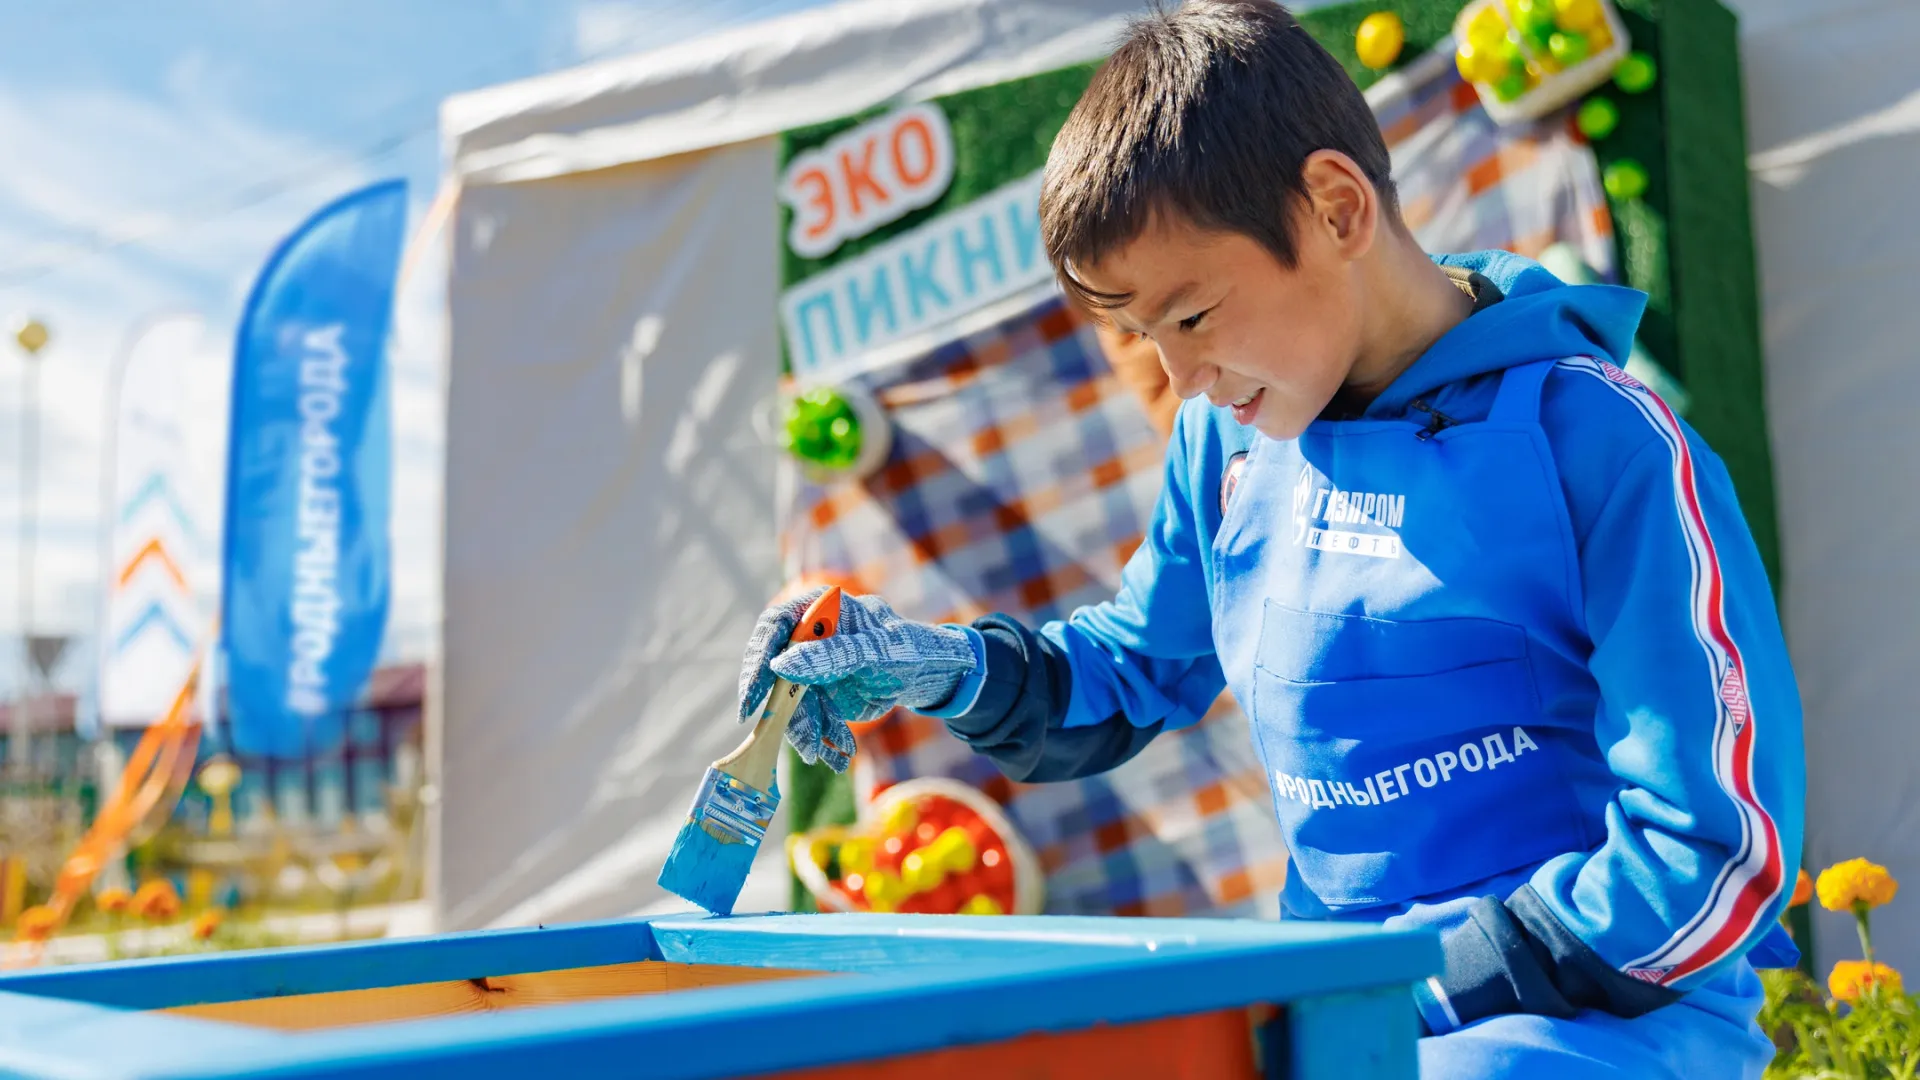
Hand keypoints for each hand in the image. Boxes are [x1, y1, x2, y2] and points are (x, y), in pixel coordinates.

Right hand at [737, 588, 976, 772]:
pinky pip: (811, 718)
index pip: (775, 627)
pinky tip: (839, 754)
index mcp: (820, 609)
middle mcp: (809, 637)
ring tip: (827, 754)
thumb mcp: (877, 651)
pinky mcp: (821, 693)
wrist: (928, 673)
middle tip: (790, 738)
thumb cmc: (908, 647)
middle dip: (783, 710)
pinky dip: (823, 738)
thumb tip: (781, 664)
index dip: (757, 660)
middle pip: (776, 671)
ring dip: (808, 731)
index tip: (752, 698)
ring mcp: (812, 666)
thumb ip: (832, 655)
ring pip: (793, 702)